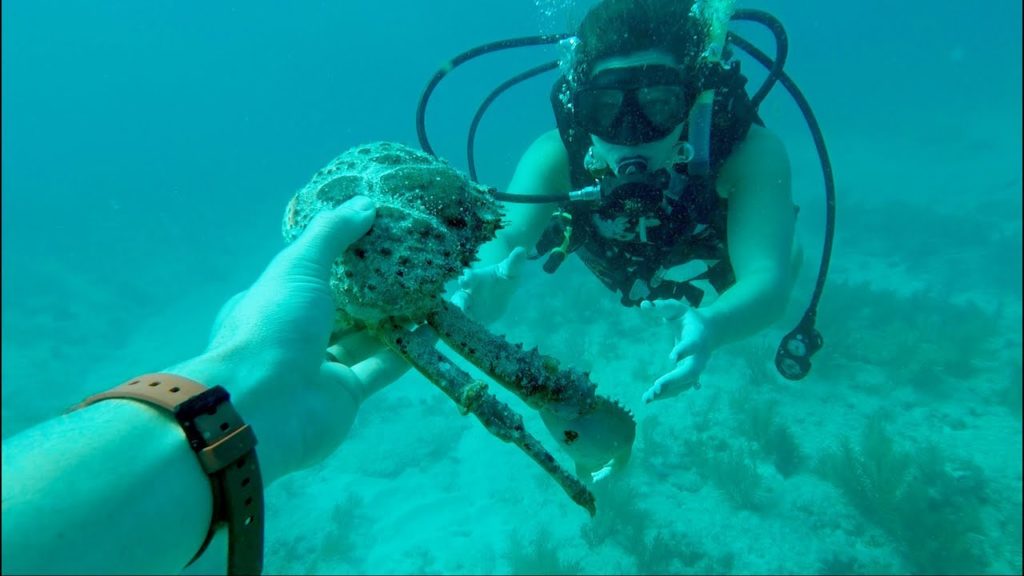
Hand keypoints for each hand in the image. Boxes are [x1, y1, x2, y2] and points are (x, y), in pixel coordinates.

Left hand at [174, 196, 406, 481]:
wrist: (263, 409)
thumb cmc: (273, 327)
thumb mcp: (298, 269)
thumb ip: (331, 235)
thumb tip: (365, 204)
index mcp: (272, 302)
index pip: (307, 274)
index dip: (338, 256)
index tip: (374, 237)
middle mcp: (294, 335)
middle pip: (339, 307)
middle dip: (373, 288)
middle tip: (411, 263)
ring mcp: (319, 367)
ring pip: (363, 337)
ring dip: (395, 318)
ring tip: (431, 291)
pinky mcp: (346, 394)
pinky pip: (381, 366)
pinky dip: (406, 350)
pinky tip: (433, 328)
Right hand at [450, 246, 526, 323]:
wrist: (498, 297)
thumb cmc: (502, 281)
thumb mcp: (510, 272)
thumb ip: (514, 263)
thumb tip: (521, 249)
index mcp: (476, 279)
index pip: (469, 277)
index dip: (467, 278)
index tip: (466, 278)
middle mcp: (467, 292)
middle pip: (459, 296)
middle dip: (459, 300)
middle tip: (462, 304)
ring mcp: (466, 306)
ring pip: (458, 311)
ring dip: (460, 315)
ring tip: (465, 318)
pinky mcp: (468, 318)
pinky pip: (463, 323)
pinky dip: (464, 325)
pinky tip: (469, 327)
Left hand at [639, 299, 713, 403]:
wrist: (709, 331)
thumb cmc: (689, 318)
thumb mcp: (676, 308)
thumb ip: (662, 306)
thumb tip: (643, 304)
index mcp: (697, 337)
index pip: (692, 345)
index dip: (683, 351)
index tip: (671, 357)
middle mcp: (700, 357)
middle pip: (690, 371)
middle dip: (674, 380)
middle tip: (657, 386)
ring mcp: (696, 368)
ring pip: (684, 384)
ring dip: (667, 392)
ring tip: (647, 397)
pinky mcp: (689, 376)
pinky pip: (679, 388)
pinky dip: (666, 394)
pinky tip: (649, 398)